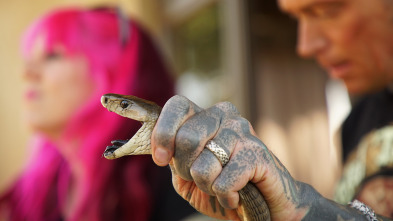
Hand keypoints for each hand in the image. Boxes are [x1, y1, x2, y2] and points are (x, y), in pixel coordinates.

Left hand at [150, 95, 307, 219]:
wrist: (262, 205)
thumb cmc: (221, 186)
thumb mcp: (187, 172)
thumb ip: (172, 157)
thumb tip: (158, 150)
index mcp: (205, 115)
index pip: (177, 105)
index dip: (163, 133)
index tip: (162, 159)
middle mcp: (225, 115)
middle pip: (187, 138)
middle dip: (186, 168)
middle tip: (202, 177)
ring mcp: (243, 131)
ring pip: (203, 165)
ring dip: (207, 185)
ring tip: (221, 186)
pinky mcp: (257, 154)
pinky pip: (223, 182)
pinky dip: (225, 196)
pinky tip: (235, 195)